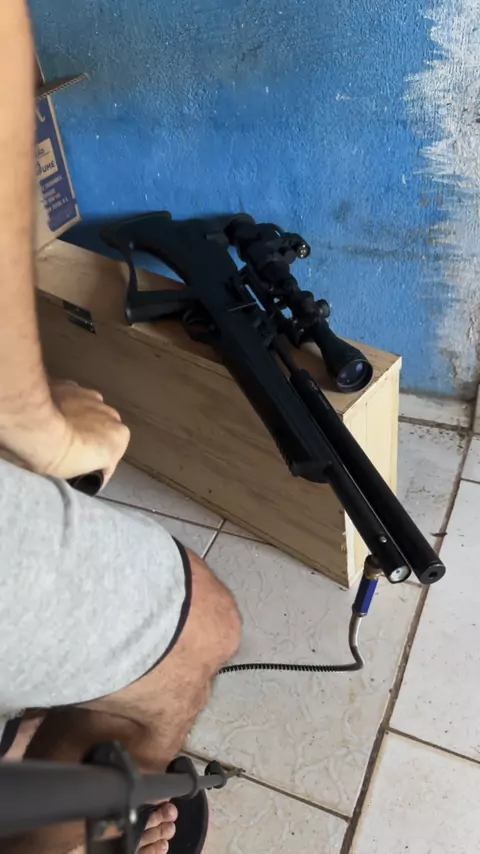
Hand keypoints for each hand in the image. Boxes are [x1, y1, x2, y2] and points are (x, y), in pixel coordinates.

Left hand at [0, 380, 129, 486]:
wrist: (37, 428)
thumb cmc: (62, 456)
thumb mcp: (84, 474)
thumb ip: (94, 466)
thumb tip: (88, 468)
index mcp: (121, 435)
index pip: (111, 455)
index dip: (96, 464)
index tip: (81, 469)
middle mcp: (111, 412)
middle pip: (101, 430)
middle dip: (89, 437)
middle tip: (69, 450)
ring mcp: (90, 396)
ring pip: (86, 412)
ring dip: (77, 420)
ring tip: (57, 432)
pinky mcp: (69, 385)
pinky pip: (69, 399)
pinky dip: (63, 406)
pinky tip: (49, 416)